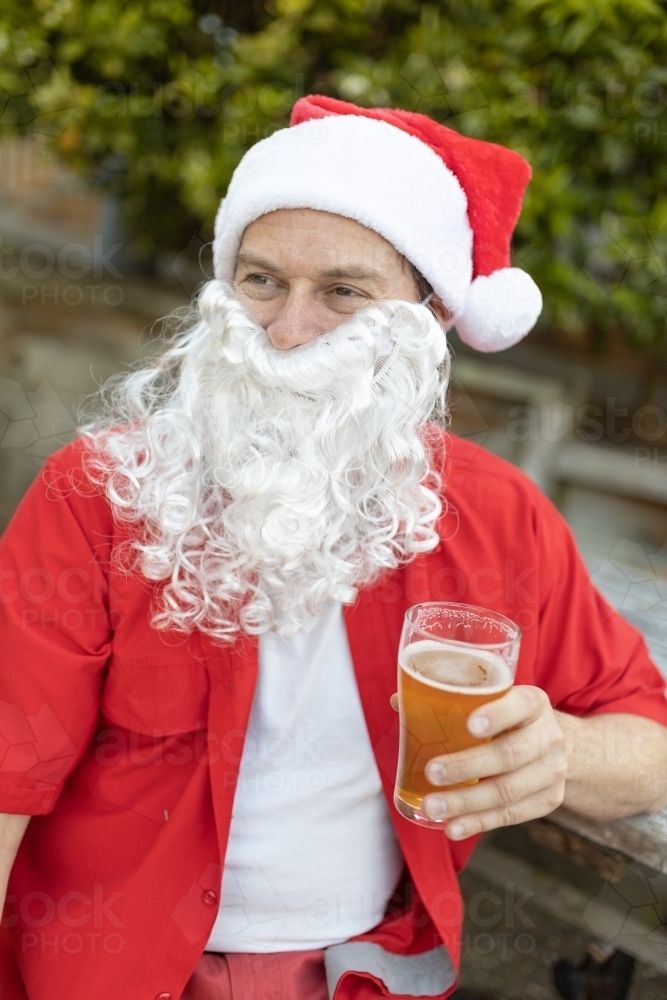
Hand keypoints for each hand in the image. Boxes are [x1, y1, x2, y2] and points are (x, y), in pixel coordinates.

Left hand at [390, 686, 566, 838]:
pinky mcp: (549, 800)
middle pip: (508, 755)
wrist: (555, 745)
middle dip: (467, 767)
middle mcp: (549, 736)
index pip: (519, 705)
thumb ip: (451, 700)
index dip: (496, 715)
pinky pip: (512, 815)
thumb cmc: (509, 718)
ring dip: (467, 802)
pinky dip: (480, 822)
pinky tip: (454, 827)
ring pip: (508, 791)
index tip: (469, 725)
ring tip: (433, 807)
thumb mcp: (493, 701)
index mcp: (533, 703)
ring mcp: (552, 771)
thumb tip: (398, 701)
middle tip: (431, 773)